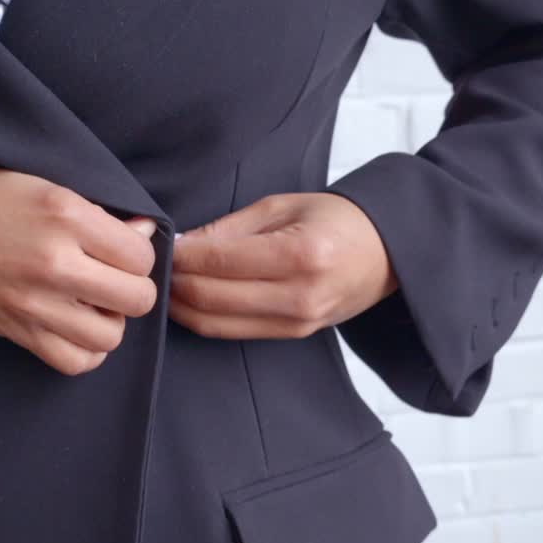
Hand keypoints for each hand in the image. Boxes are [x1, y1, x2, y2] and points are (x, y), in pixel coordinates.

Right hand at [0, 168, 158, 375]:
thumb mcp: (44, 185)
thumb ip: (99, 213)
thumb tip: (145, 235)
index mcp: (67, 215)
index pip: (142, 255)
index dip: (139, 254)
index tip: (121, 250)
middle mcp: (55, 262)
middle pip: (138, 299)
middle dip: (134, 290)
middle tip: (113, 279)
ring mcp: (36, 303)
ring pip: (111, 336)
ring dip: (110, 322)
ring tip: (93, 304)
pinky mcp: (17, 331)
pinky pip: (74, 362)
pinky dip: (84, 352)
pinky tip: (76, 328)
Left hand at [168, 192, 397, 338]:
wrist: (386, 252)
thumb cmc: (336, 220)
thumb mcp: (282, 206)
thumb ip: (228, 229)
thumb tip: (181, 245)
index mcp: (299, 254)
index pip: (216, 261)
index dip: (179, 255)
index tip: (161, 244)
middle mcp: (298, 295)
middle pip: (208, 297)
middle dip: (173, 281)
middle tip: (156, 265)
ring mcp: (296, 322)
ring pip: (213, 323)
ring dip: (181, 305)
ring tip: (167, 283)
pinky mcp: (292, 335)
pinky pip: (232, 332)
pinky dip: (203, 317)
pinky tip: (190, 300)